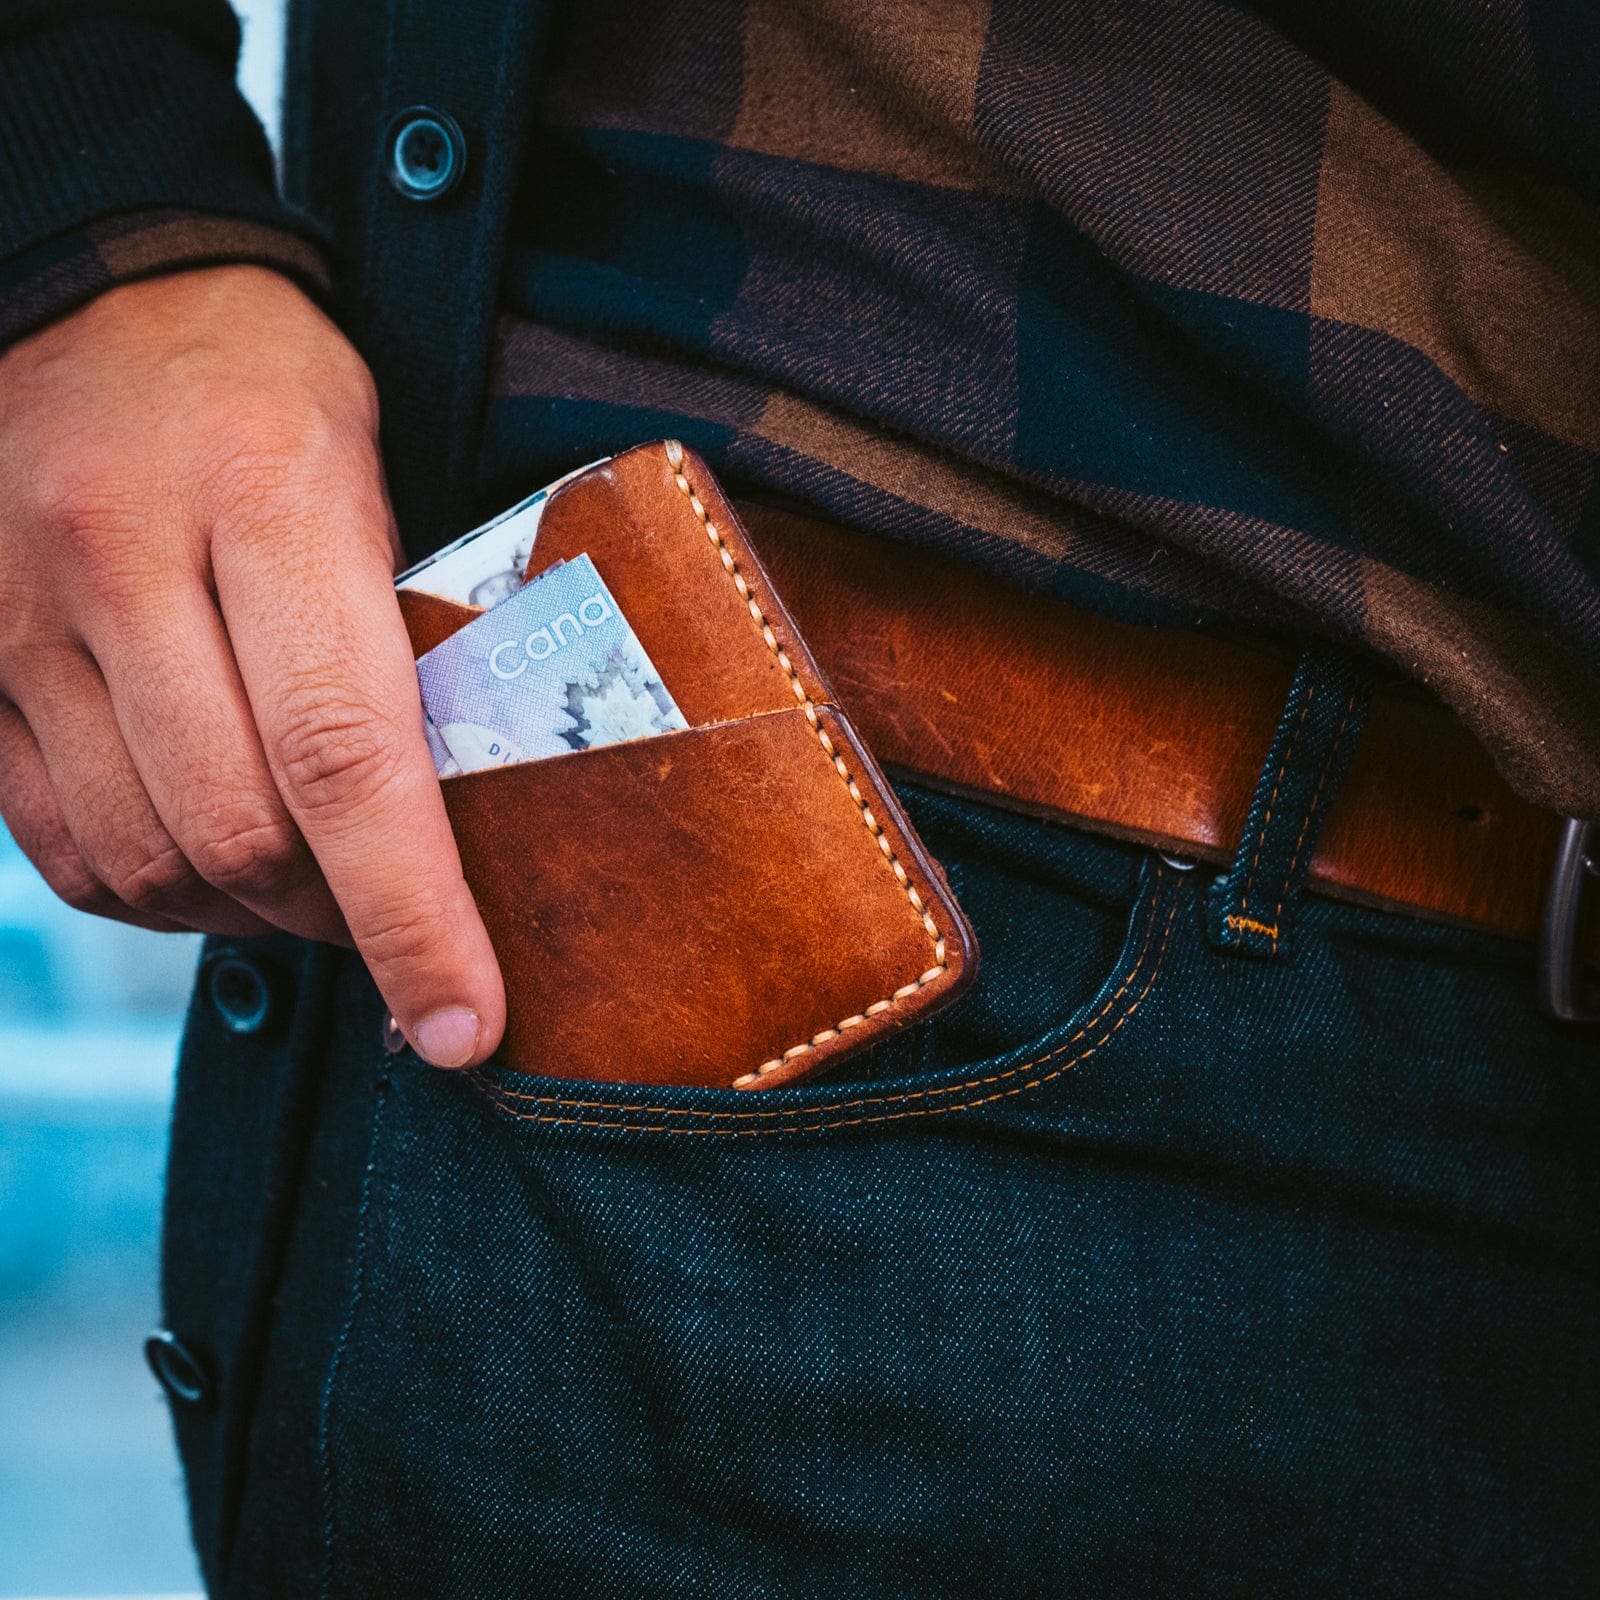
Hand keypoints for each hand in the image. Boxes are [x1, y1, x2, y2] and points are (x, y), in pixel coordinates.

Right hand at [0, 265, 503, 1067]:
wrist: (86, 283)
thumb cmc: (271, 385)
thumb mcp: (379, 467)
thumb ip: (408, 630)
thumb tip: (459, 814)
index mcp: (272, 498)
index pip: (349, 757)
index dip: (415, 916)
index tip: (468, 1022)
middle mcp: (126, 561)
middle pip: (240, 834)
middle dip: (339, 919)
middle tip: (402, 923)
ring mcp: (22, 617)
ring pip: (146, 860)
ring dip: (247, 916)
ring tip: (314, 892)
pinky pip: (60, 843)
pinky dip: (152, 890)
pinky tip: (212, 863)